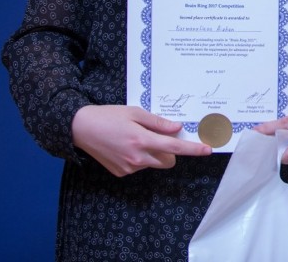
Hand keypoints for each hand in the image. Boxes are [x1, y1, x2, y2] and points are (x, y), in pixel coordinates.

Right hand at [71, 105, 210, 176]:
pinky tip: (126, 146)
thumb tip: (177, 128)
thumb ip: (158, 123)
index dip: (193, 149)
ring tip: (136, 138)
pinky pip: (140, 166)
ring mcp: (128, 168)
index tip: (208, 149)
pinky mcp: (121, 173)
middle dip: (170, 150)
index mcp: (142, 140)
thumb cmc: (109, 116)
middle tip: (159, 135)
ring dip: (154, 153)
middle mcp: (137, 158)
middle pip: (168, 160)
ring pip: (154, 163)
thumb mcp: (135, 113)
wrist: (80, 128)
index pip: (175, 147)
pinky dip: (140, 158)